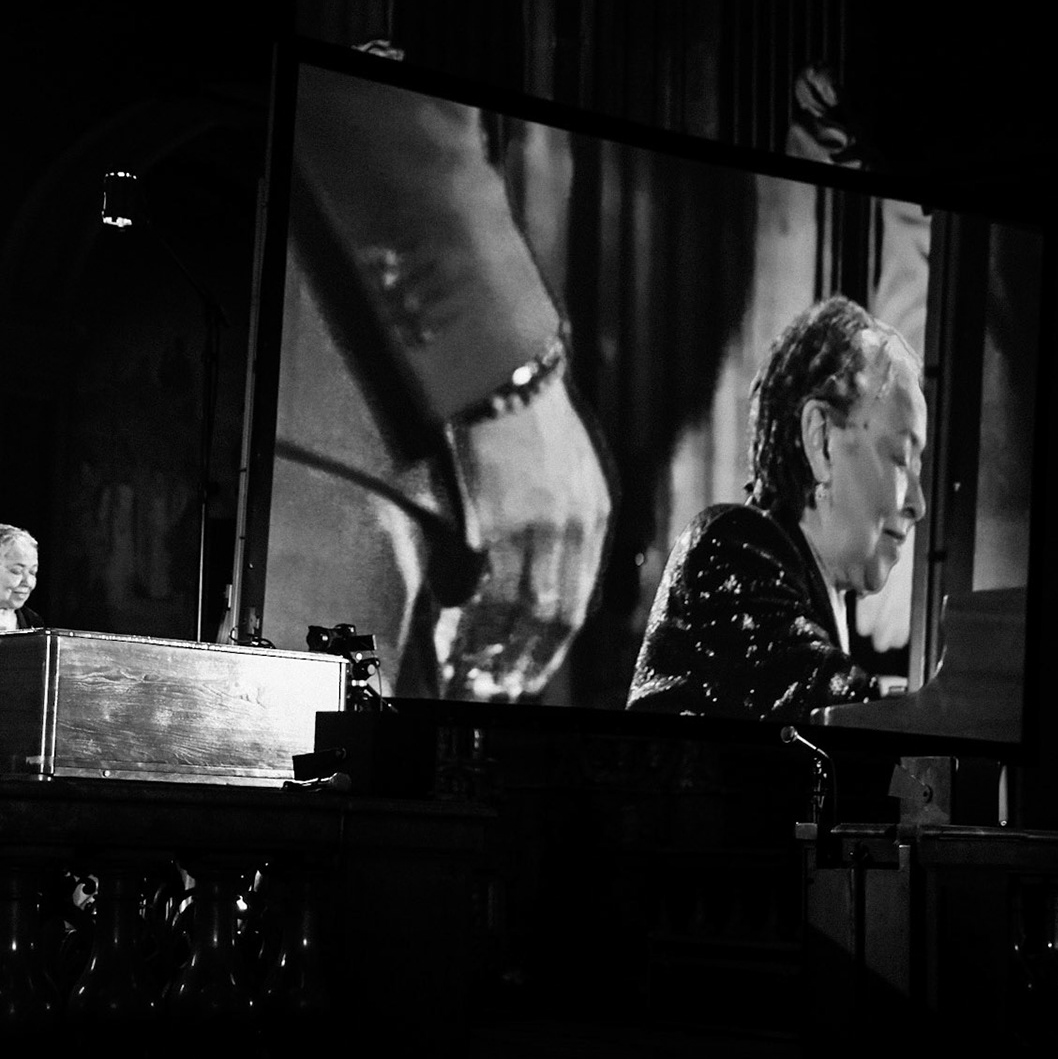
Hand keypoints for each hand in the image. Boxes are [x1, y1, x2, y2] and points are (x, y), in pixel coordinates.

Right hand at [439, 376, 611, 700]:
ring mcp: (540, 529)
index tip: (539, 661)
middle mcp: (576, 528)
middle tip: (510, 685)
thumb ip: (567, 513)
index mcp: (596, 512)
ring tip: (481, 676)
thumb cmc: (531, 411)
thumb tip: (546, 559)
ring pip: (524, 609)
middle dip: (532, 656)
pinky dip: (476, 618)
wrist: (508, 373)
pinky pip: (491, 588)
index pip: (581, 593)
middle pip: (557, 612)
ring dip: (500, 648)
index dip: (558, 636)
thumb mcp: (572, 463)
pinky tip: (460, 637)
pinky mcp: (501, 522)